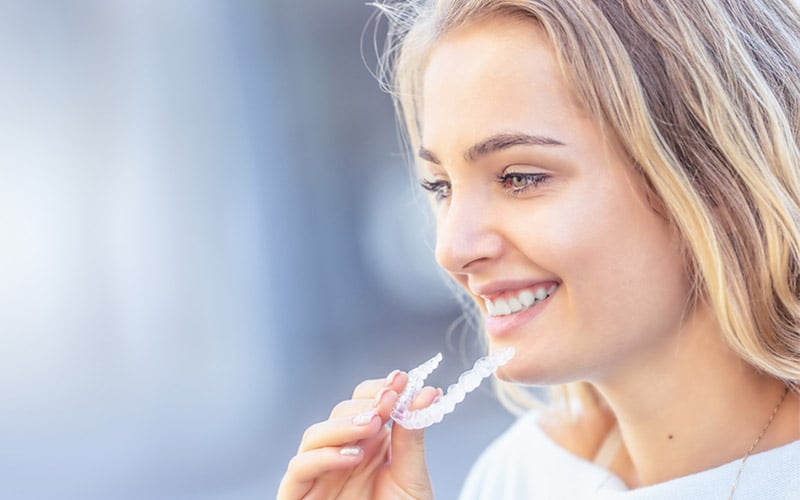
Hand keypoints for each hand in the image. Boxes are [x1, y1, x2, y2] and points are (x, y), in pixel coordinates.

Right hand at [277, 370, 439, 499]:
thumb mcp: (413, 479)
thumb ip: (413, 438)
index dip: (379, 388)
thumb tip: (425, 392)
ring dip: (342, 425)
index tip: (402, 379)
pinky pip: (298, 470)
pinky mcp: (298, 498)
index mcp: (368, 447)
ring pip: (313, 436)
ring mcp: (319, 477)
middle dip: (364, 403)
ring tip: (373, 423)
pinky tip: (352, 455)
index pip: (364, 404)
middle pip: (338, 415)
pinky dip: (321, 457)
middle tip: (389, 398)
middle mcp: (340, 457)